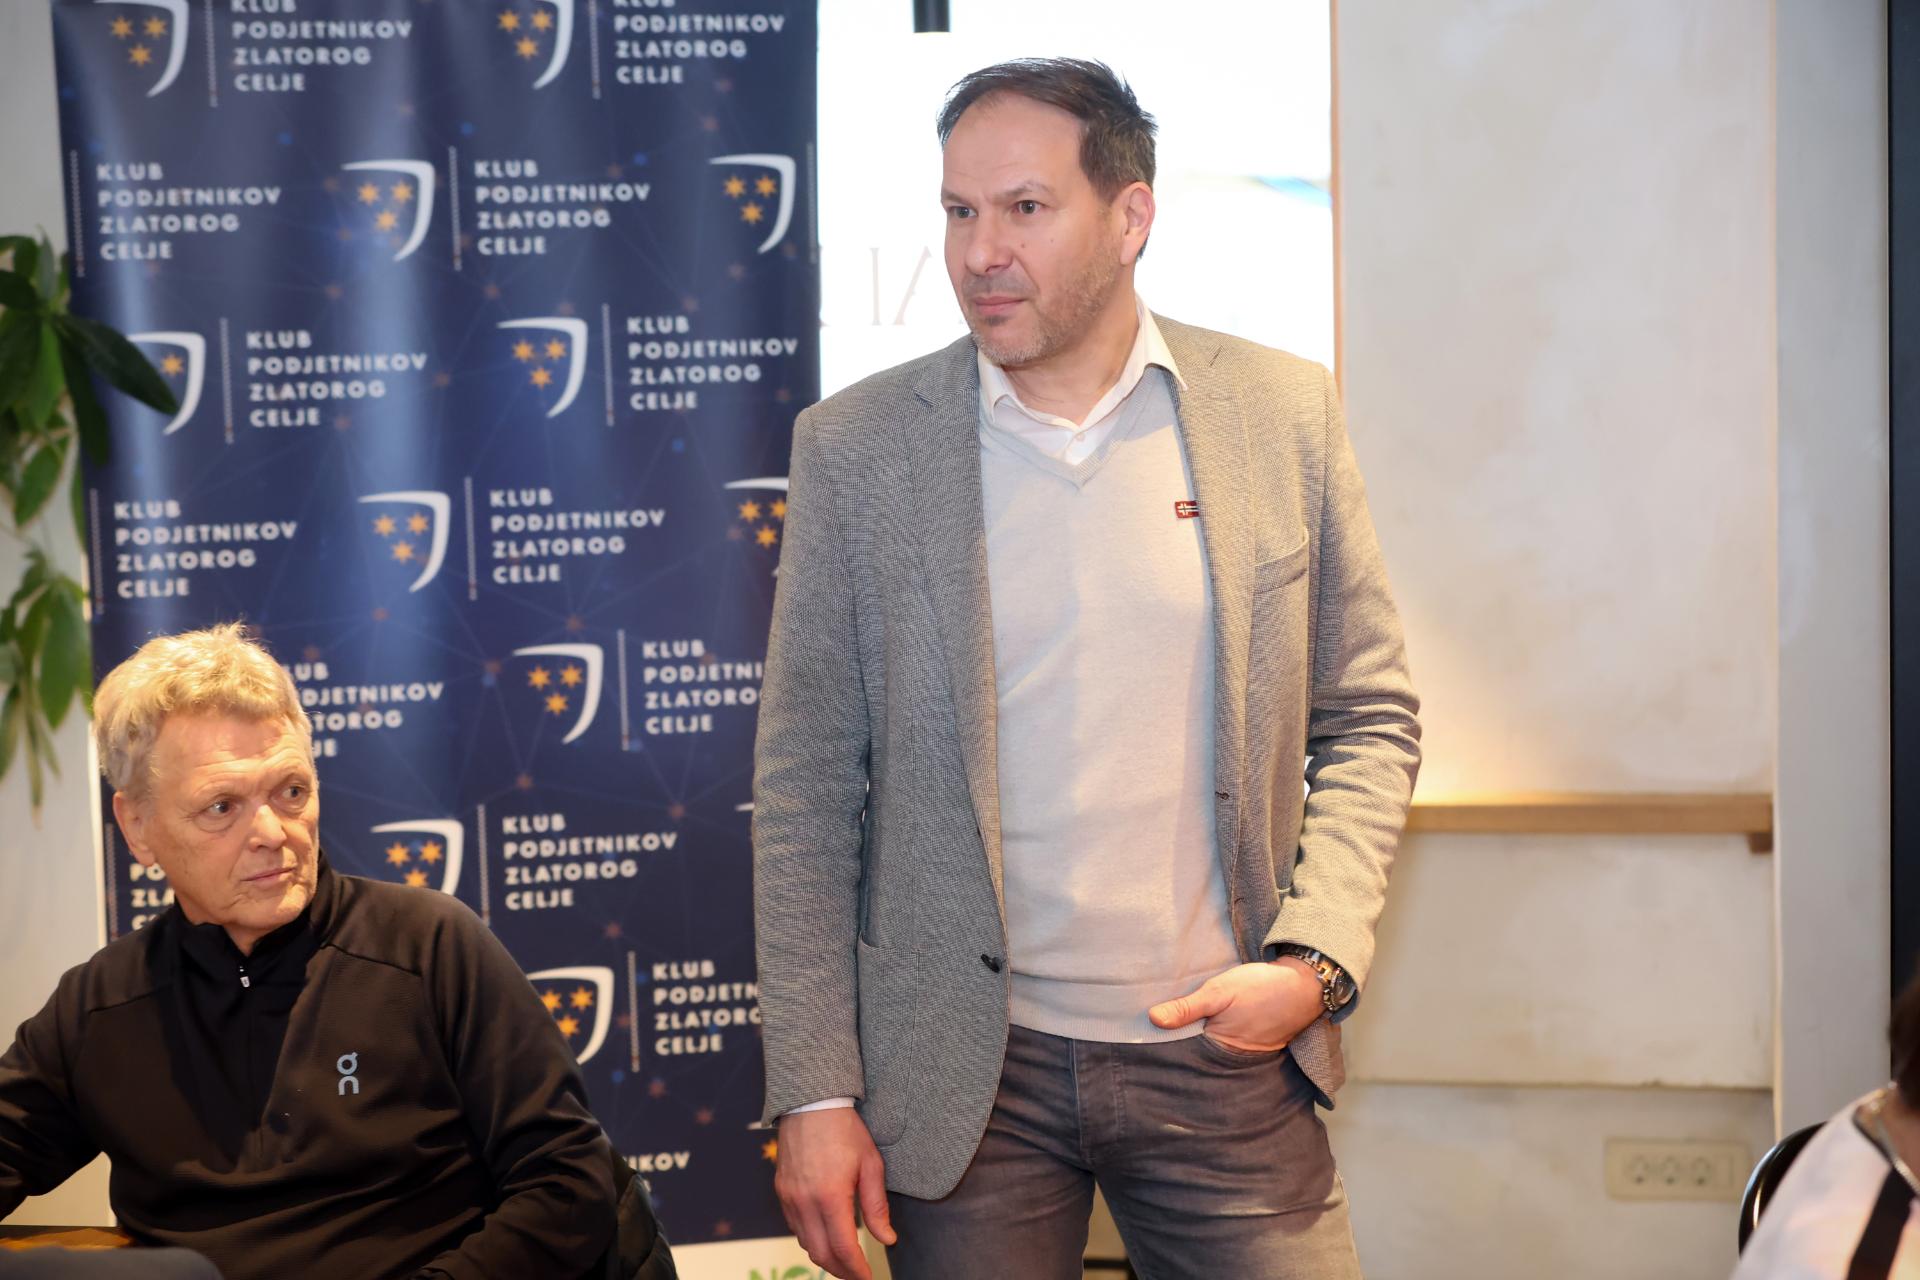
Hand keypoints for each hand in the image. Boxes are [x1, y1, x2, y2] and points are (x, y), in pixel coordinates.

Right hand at [773, 1106, 896, 1279]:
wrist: (811, 1103)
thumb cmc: (845, 1130)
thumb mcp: (871, 1165)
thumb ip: (877, 1206)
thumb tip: (887, 1238)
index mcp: (830, 1196)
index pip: (844, 1248)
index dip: (857, 1269)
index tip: (868, 1277)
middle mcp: (805, 1202)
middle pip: (821, 1254)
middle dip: (841, 1270)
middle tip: (857, 1273)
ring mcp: (789, 1198)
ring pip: (805, 1243)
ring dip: (825, 1256)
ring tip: (845, 1258)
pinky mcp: (781, 1192)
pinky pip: (795, 1227)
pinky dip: (811, 1238)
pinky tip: (826, 1235)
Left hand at [1147, 959, 1324, 1052]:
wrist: (1306, 984)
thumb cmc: (1261, 987)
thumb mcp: (1219, 991)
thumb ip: (1187, 1007)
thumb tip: (1153, 1019)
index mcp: (1221, 1049)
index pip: (1185, 1052)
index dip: (1166, 1043)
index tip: (1144, 1034)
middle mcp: (1234, 1058)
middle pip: (1200, 1052)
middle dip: (1182, 1043)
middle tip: (1155, 1030)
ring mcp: (1248, 1051)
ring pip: (1215, 1047)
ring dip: (1200, 1038)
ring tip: (1176, 1027)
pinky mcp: (1257, 1042)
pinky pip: (1231, 1042)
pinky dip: (1220, 1034)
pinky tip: (1209, 1023)